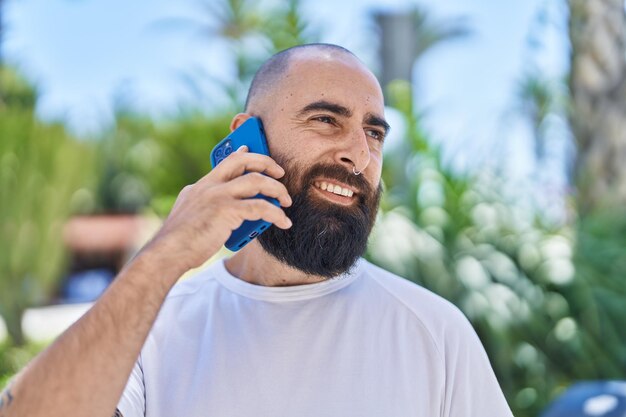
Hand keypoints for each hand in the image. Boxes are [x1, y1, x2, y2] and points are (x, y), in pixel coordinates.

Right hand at [146, 146, 291, 270]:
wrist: (167, 253)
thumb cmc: (180, 242)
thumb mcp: (191, 216)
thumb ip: (206, 206)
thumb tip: (225, 210)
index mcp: (200, 187)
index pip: (226, 162)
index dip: (243, 154)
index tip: (250, 149)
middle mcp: (208, 186)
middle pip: (243, 161)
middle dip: (266, 163)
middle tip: (280, 174)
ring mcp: (217, 196)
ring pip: (257, 181)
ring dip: (277, 190)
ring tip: (286, 202)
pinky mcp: (226, 210)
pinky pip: (260, 207)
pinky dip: (276, 214)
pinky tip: (284, 222)